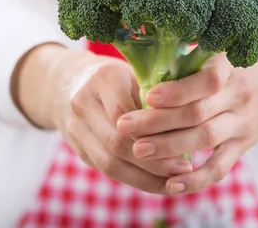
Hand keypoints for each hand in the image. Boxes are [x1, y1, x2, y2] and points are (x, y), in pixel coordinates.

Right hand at [53, 54, 192, 193]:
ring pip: (110, 163)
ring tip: (175, 183)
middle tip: (185, 169)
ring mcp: (75, 128)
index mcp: (103, 78)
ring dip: (145, 178)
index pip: (125, 112)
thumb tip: (188, 126)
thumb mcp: (136, 73)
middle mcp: (83, 102)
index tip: (184, 143)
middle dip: (154, 161)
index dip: (153, 132)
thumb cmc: (118, 77)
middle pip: (117, 142)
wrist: (69, 81)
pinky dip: (134, 179)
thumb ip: (156, 95)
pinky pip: (107, 170)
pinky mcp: (78, 149)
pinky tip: (158, 183)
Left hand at [116, 41, 257, 194]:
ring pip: (205, 139)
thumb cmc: (236, 63)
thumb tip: (145, 67)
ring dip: (169, 147)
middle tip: (125, 127)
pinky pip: (220, 167)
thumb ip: (192, 60)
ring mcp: (243, 122)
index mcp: (230, 66)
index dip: (177, 90)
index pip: (207, 80)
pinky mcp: (244, 145)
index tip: (148, 96)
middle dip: (158, 122)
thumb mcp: (221, 52)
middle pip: (198, 113)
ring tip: (138, 150)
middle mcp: (239, 95)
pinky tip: (170, 184)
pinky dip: (195, 179)